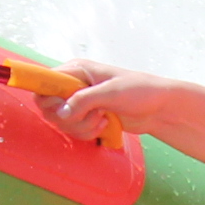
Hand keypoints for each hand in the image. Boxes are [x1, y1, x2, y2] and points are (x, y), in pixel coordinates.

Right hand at [40, 60, 204, 146]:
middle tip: (91, 114)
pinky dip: (87, 133)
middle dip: (69, 117)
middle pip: (49, 107)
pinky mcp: (86, 118)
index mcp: (77, 70)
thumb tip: (60, 112)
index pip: (45, 82)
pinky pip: (74, 131)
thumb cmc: (140, 90)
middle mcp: (74, 85)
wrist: (159, 108)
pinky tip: (105, 126)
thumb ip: (83, 100)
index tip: (62, 109)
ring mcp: (80, 103)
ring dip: (82, 127)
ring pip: (61, 122)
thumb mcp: (111, 92)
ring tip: (103, 119)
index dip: (48, 98)